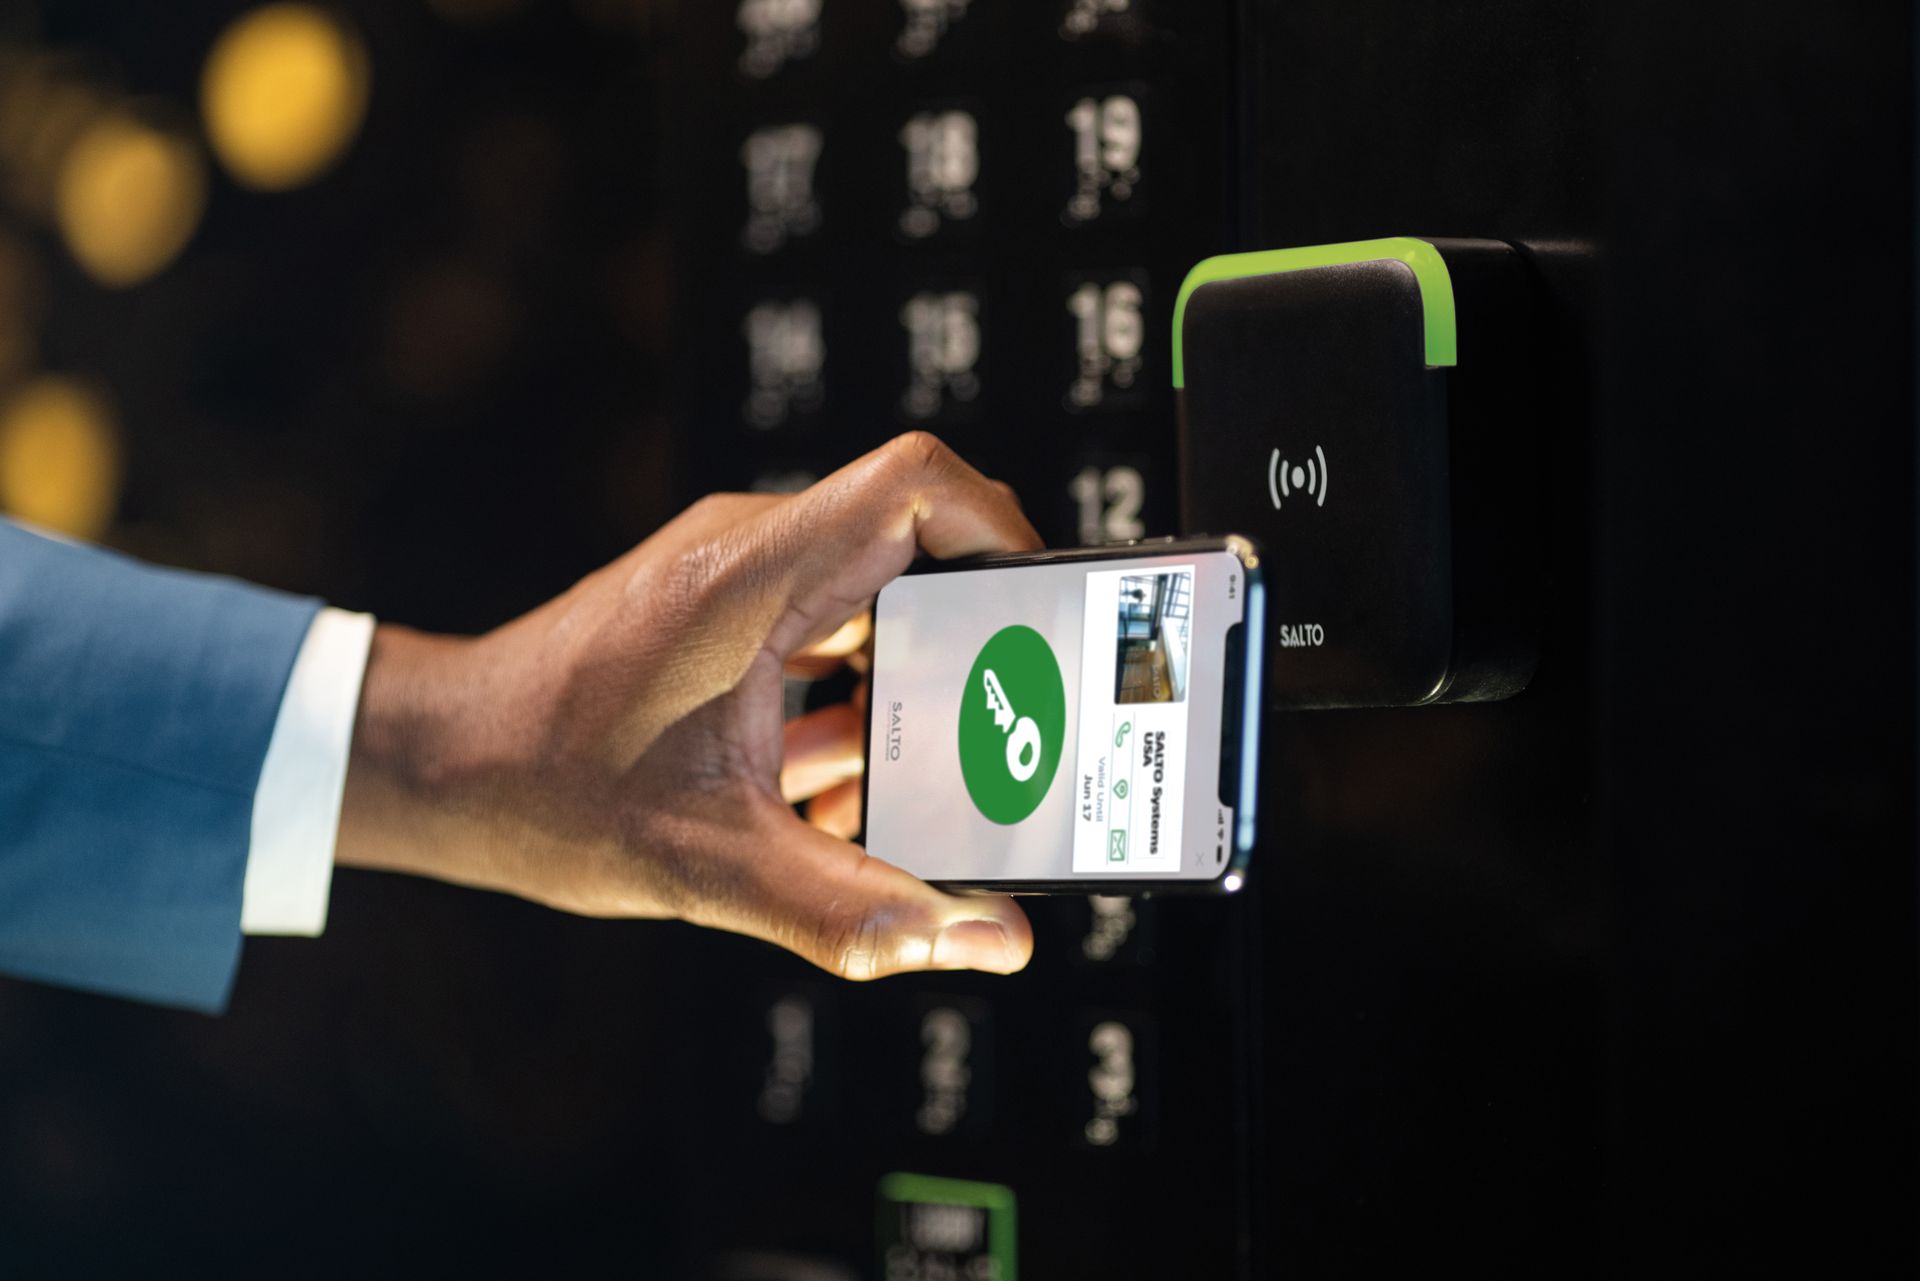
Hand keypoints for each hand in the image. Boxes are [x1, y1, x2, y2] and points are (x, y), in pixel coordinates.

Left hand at [335, 433, 1041, 977]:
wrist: (433, 764)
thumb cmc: (543, 794)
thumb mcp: (709, 866)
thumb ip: (852, 905)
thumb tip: (983, 940)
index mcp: (752, 575)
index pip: (917, 483)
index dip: (1005, 530)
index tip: (1047, 616)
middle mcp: (750, 555)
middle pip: (916, 548)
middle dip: (978, 642)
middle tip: (1016, 728)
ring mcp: (733, 581)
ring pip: (873, 602)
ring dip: (912, 688)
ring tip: (930, 780)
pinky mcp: (720, 618)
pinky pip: (825, 635)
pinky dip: (856, 705)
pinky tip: (841, 792)